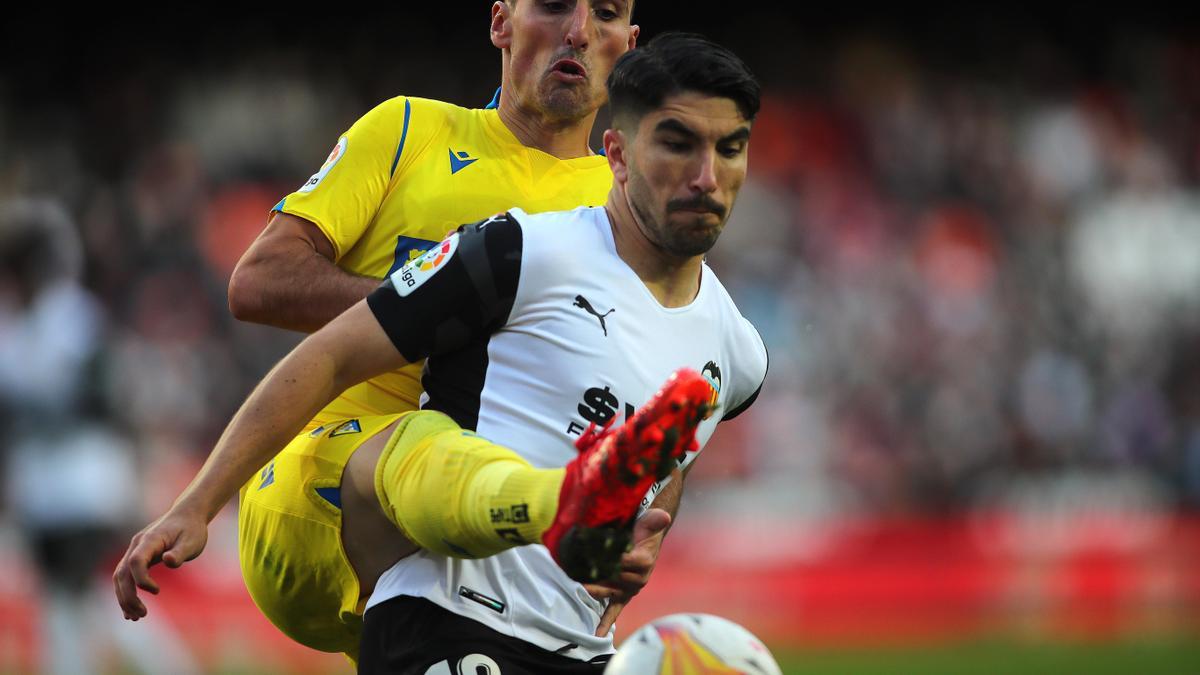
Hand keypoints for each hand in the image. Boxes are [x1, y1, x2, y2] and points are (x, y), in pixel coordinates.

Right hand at [113, 506, 209, 619]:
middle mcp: (137, 545)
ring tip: (136, 617)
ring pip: (120, 577)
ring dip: (124, 598)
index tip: (157, 591)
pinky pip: (125, 576)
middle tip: (142, 614)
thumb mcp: (193, 541)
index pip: (136, 561)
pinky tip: (130, 610)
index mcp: (150, 539)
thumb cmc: (192, 529)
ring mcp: (134, 550)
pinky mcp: (137, 557)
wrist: (187, 515)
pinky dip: (125, 593)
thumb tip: (169, 561)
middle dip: (128, 596)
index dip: (141, 579)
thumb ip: (180, 553)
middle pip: (122, 573)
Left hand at [585, 507, 671, 636]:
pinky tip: (597, 634)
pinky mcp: (623, 595)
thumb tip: (664, 516)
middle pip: (615, 579)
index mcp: (645, 561)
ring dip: (596, 592)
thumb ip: (656, 519)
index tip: (596, 555)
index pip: (626, 562)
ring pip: (611, 593)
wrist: (648, 540)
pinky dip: (605, 621)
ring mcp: (630, 588)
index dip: (613, 559)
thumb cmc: (646, 529)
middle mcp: (639, 578)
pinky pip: (615, 610)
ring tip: (580, 589)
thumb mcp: (651, 521)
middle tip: (580, 572)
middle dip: (599, 576)